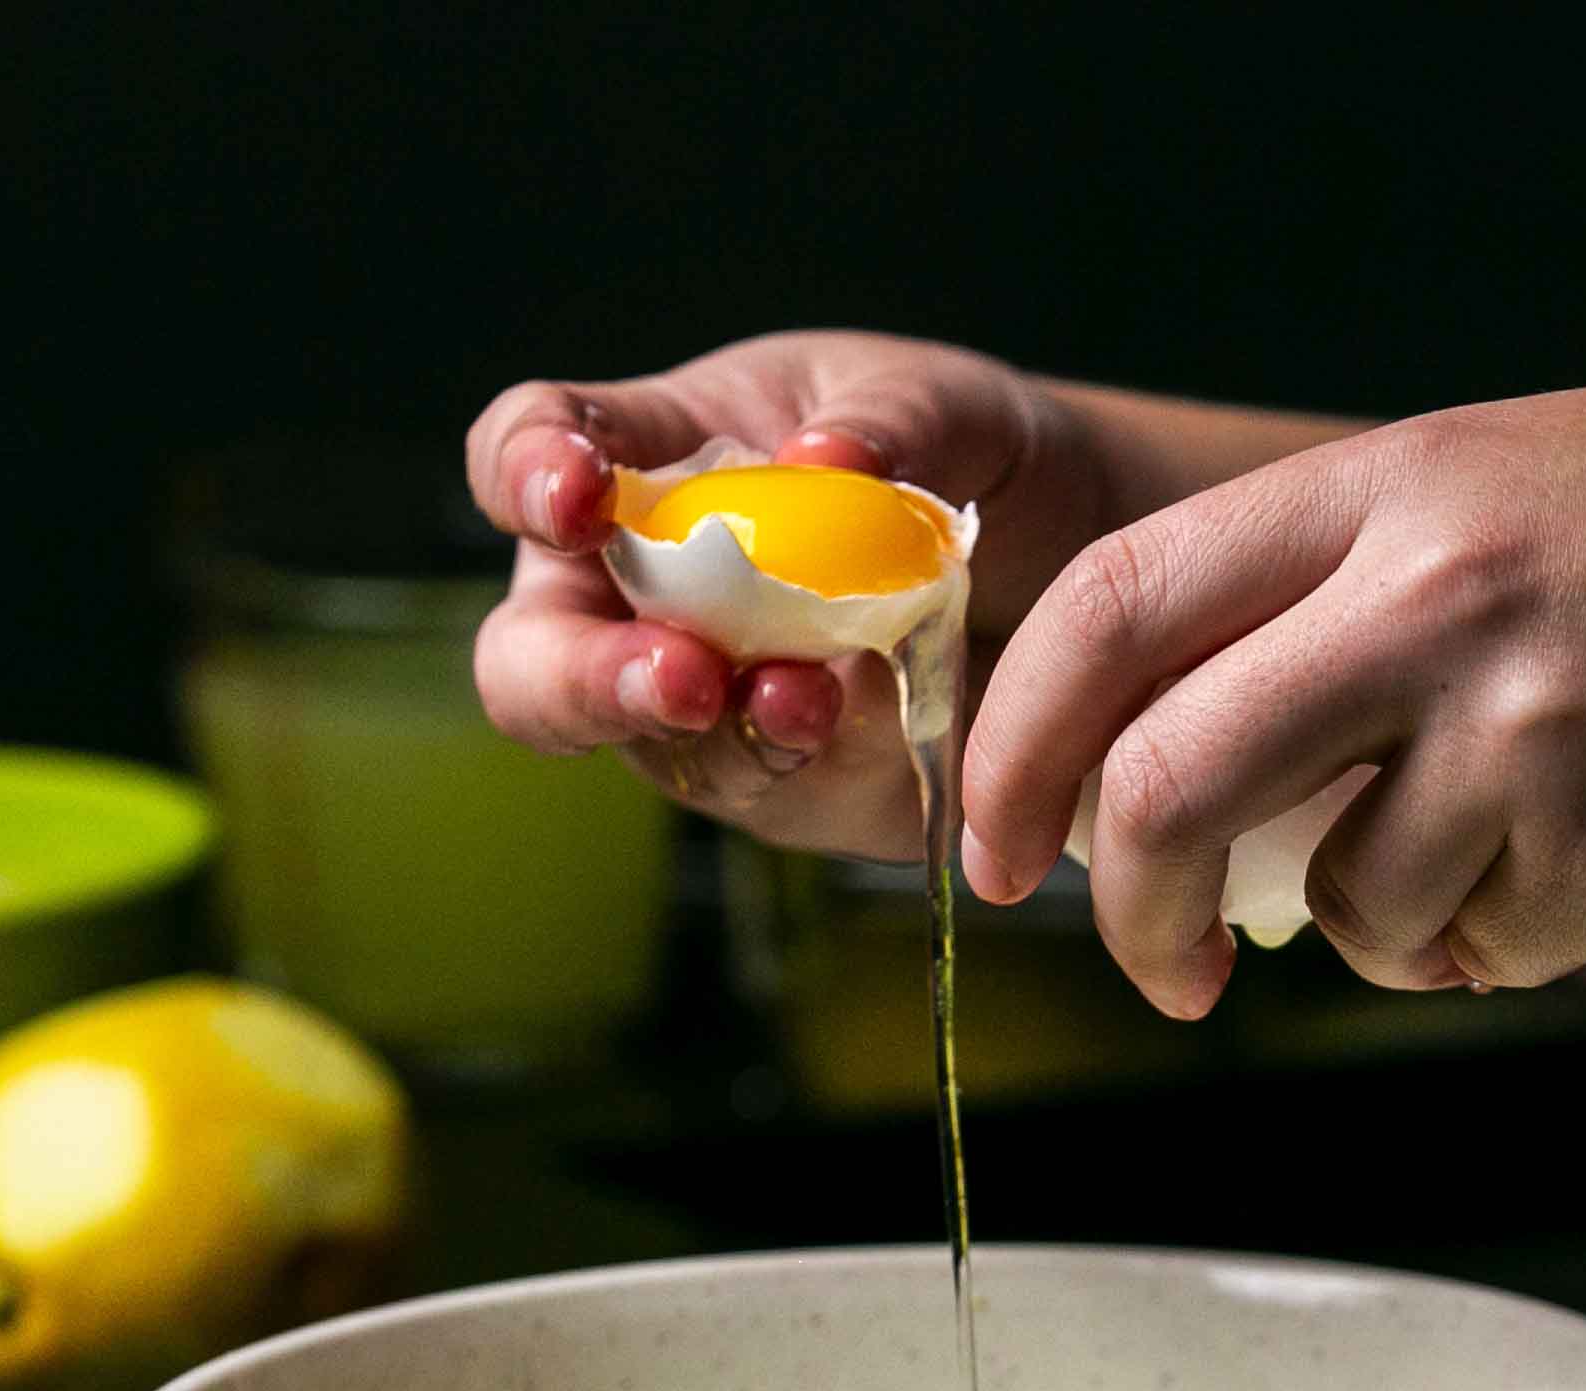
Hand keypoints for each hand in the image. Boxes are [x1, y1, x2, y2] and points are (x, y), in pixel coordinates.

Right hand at [463, 332, 1122, 857]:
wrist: (1061, 561)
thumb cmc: (957, 451)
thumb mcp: (943, 402)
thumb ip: (890, 420)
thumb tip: (821, 461)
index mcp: (649, 458)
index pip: (526, 451)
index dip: (524, 473)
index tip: (574, 494)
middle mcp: (641, 593)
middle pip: (532, 662)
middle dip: (587, 681)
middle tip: (683, 677)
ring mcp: (703, 703)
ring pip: (658, 751)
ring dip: (729, 737)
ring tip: (811, 704)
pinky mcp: (782, 782)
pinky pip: (775, 792)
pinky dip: (825, 765)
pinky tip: (885, 727)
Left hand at [958, 364, 1585, 1013]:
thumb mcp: (1554, 492)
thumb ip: (1378, 601)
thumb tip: (1233, 777)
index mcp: (1404, 482)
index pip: (1116, 604)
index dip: (1023, 739)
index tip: (999, 841)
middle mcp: (1441, 588)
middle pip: (1171, 781)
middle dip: (1127, 908)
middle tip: (1158, 970)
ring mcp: (1529, 718)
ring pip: (1346, 905)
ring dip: (1395, 931)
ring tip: (1520, 860)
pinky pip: (1489, 950)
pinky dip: (1517, 945)